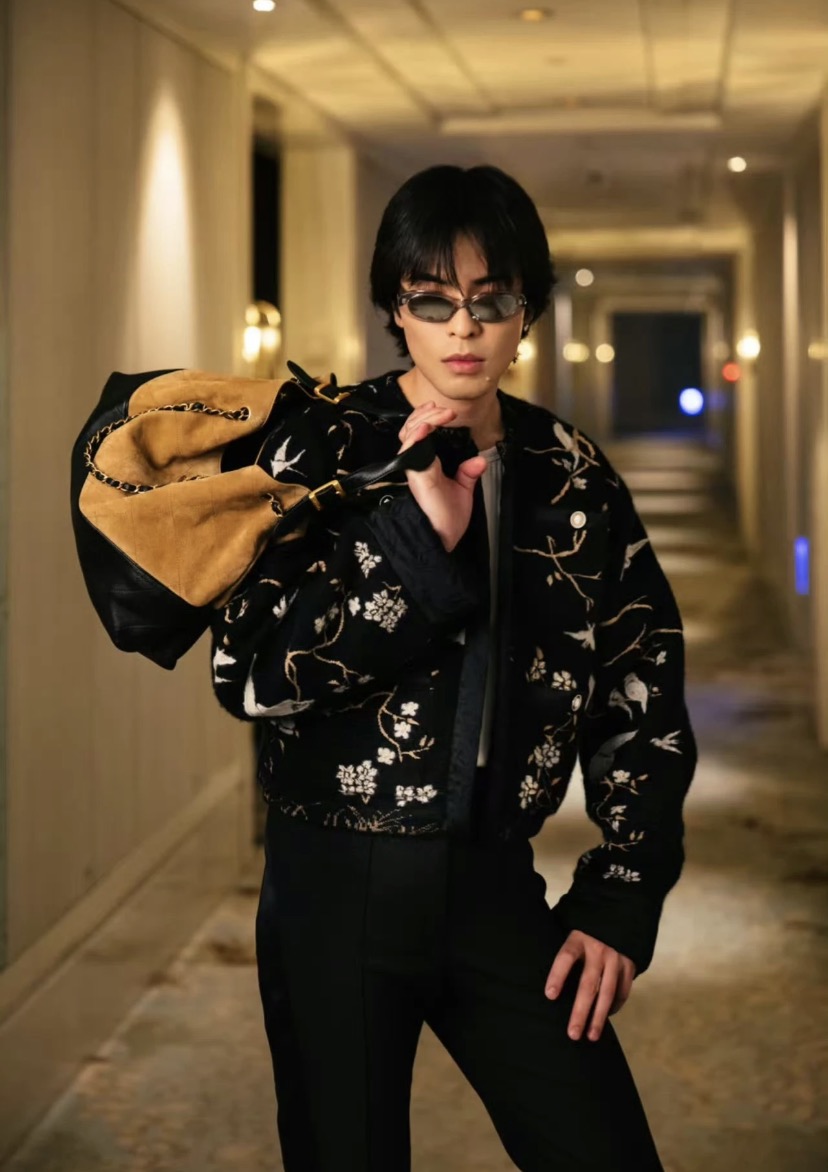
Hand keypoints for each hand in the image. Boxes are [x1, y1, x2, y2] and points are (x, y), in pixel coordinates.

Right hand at [397, 402, 486, 552]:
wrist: (443, 540)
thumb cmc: (447, 519)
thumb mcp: (462, 491)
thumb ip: (468, 474)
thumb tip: (479, 461)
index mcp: (427, 465)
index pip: (420, 434)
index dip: (429, 419)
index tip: (445, 412)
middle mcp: (417, 464)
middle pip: (411, 429)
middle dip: (424, 414)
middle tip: (441, 409)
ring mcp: (415, 469)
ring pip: (408, 435)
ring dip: (423, 420)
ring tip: (437, 413)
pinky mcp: (416, 476)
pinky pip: (409, 452)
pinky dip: (416, 436)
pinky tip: (426, 428)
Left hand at [544, 930, 635, 1041]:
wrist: (618, 910)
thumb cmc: (584, 927)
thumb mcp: (569, 927)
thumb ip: (562, 947)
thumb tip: (543, 971)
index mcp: (578, 937)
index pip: (565, 957)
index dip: (557, 975)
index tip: (549, 995)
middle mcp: (598, 948)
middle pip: (588, 984)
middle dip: (580, 1012)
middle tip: (572, 1033)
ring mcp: (616, 957)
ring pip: (607, 993)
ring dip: (599, 1017)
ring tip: (591, 1036)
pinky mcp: (630, 964)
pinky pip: (622, 990)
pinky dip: (615, 1006)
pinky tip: (606, 1017)